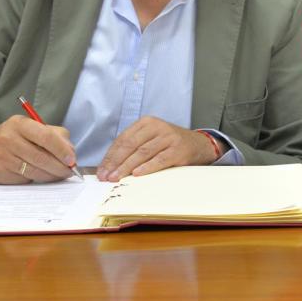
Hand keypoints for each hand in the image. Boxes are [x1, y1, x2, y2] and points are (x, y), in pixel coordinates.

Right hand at [0, 115, 76, 184]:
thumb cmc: (12, 137)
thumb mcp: (29, 127)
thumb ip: (52, 134)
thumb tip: (70, 151)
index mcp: (20, 124)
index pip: (46, 137)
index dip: (61, 150)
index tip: (72, 159)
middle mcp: (9, 139)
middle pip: (41, 157)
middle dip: (59, 167)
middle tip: (70, 171)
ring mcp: (3, 157)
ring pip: (34, 171)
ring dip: (51, 176)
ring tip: (59, 175)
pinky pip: (24, 179)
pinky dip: (36, 179)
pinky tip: (41, 177)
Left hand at [96, 116, 223, 180]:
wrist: (199, 144)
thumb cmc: (170, 144)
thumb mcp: (152, 138)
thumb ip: (134, 147)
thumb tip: (110, 166)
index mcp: (146, 123)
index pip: (123, 139)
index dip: (110, 156)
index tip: (102, 170)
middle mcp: (156, 127)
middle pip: (130, 145)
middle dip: (115, 162)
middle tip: (106, 176)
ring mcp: (168, 137)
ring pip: (142, 152)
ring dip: (127, 167)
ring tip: (116, 178)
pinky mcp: (177, 149)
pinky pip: (159, 159)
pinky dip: (147, 167)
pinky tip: (137, 174)